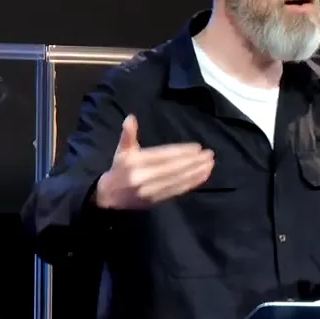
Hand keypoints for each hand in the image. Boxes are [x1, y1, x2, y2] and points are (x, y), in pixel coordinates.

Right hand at [94, 115, 214, 209]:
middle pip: (174, 168)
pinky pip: (177, 191)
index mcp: (136, 163)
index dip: (181, 152)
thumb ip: (128, 134)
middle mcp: (144, 177)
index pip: (163, 156)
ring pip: (178, 180)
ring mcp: (151, 191)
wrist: (109, 197)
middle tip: (209, 155)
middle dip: (193, 161)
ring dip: (196, 172)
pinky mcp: (157, 200)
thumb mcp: (122, 150)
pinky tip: (202, 176)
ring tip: (210, 164)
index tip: (197, 148)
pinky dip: (192, 184)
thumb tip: (131, 118)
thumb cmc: (120, 169)